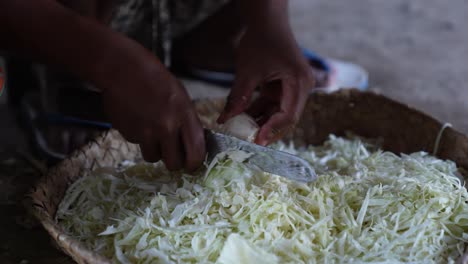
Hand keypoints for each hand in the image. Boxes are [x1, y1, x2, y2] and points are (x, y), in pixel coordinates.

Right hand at [96, 44, 204, 170]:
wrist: (123, 69)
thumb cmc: (156, 80)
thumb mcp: (181, 98)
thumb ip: (187, 123)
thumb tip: (193, 147)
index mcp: (184, 115)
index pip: (196, 152)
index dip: (195, 163)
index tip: (192, 164)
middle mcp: (166, 126)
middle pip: (174, 164)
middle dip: (174, 162)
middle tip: (172, 154)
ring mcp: (145, 132)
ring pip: (153, 157)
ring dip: (155, 150)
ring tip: (152, 131)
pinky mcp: (128, 133)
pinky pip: (138, 145)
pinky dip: (139, 138)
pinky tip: (138, 119)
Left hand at [218, 26, 313, 145]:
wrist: (266, 21)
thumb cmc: (261, 40)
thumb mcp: (248, 70)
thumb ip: (238, 96)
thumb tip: (225, 120)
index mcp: (299, 82)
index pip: (289, 115)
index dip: (272, 129)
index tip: (256, 140)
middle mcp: (301, 88)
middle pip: (286, 118)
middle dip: (267, 130)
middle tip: (249, 143)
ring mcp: (292, 88)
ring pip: (277, 114)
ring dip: (260, 122)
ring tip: (241, 132)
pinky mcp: (282, 87)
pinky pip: (271, 105)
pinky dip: (257, 112)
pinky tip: (241, 118)